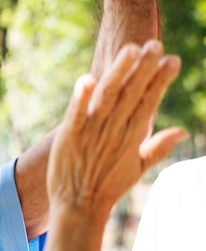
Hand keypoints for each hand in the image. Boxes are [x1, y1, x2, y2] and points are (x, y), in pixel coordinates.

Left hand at [48, 40, 186, 223]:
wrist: (78, 207)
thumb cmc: (107, 186)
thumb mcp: (137, 168)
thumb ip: (158, 146)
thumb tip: (181, 131)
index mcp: (132, 136)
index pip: (149, 101)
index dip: (160, 80)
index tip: (173, 59)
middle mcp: (114, 130)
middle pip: (131, 93)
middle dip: (143, 68)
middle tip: (154, 43)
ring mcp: (91, 131)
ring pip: (107, 96)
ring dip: (118, 72)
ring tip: (130, 50)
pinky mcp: (69, 135)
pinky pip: (76, 112)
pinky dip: (81, 96)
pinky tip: (87, 78)